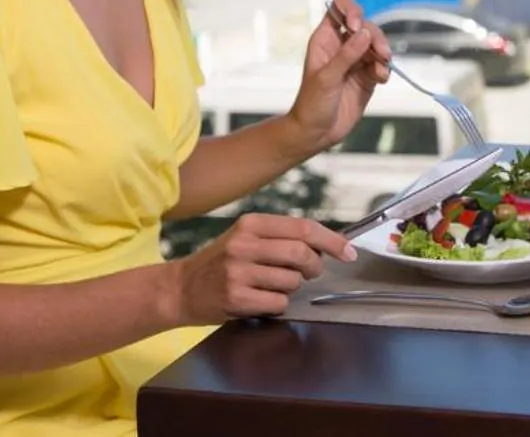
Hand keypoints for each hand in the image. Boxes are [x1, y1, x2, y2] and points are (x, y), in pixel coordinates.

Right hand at [175, 214, 356, 322]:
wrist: (181, 288)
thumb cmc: (221, 263)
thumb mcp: (246, 238)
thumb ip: (281, 237)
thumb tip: (326, 246)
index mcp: (252, 223)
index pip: (304, 228)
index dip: (332, 241)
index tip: (348, 252)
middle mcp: (244, 243)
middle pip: (301, 253)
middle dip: (314, 267)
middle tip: (309, 273)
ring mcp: (238, 271)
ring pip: (291, 281)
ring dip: (290, 287)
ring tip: (268, 285)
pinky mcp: (235, 297)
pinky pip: (278, 303)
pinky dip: (276, 305)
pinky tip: (258, 300)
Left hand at [287, 0, 390, 152]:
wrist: (317, 133)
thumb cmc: (312, 103)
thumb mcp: (327, 78)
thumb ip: (346, 55)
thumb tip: (365, 33)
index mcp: (325, 39)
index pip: (340, 9)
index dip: (352, 11)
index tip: (357, 27)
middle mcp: (342, 46)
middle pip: (365, 26)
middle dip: (375, 36)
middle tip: (380, 54)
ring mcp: (355, 61)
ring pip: (376, 44)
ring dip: (383, 52)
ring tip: (382, 69)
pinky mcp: (367, 76)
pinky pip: (381, 64)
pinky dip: (384, 68)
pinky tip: (381, 79)